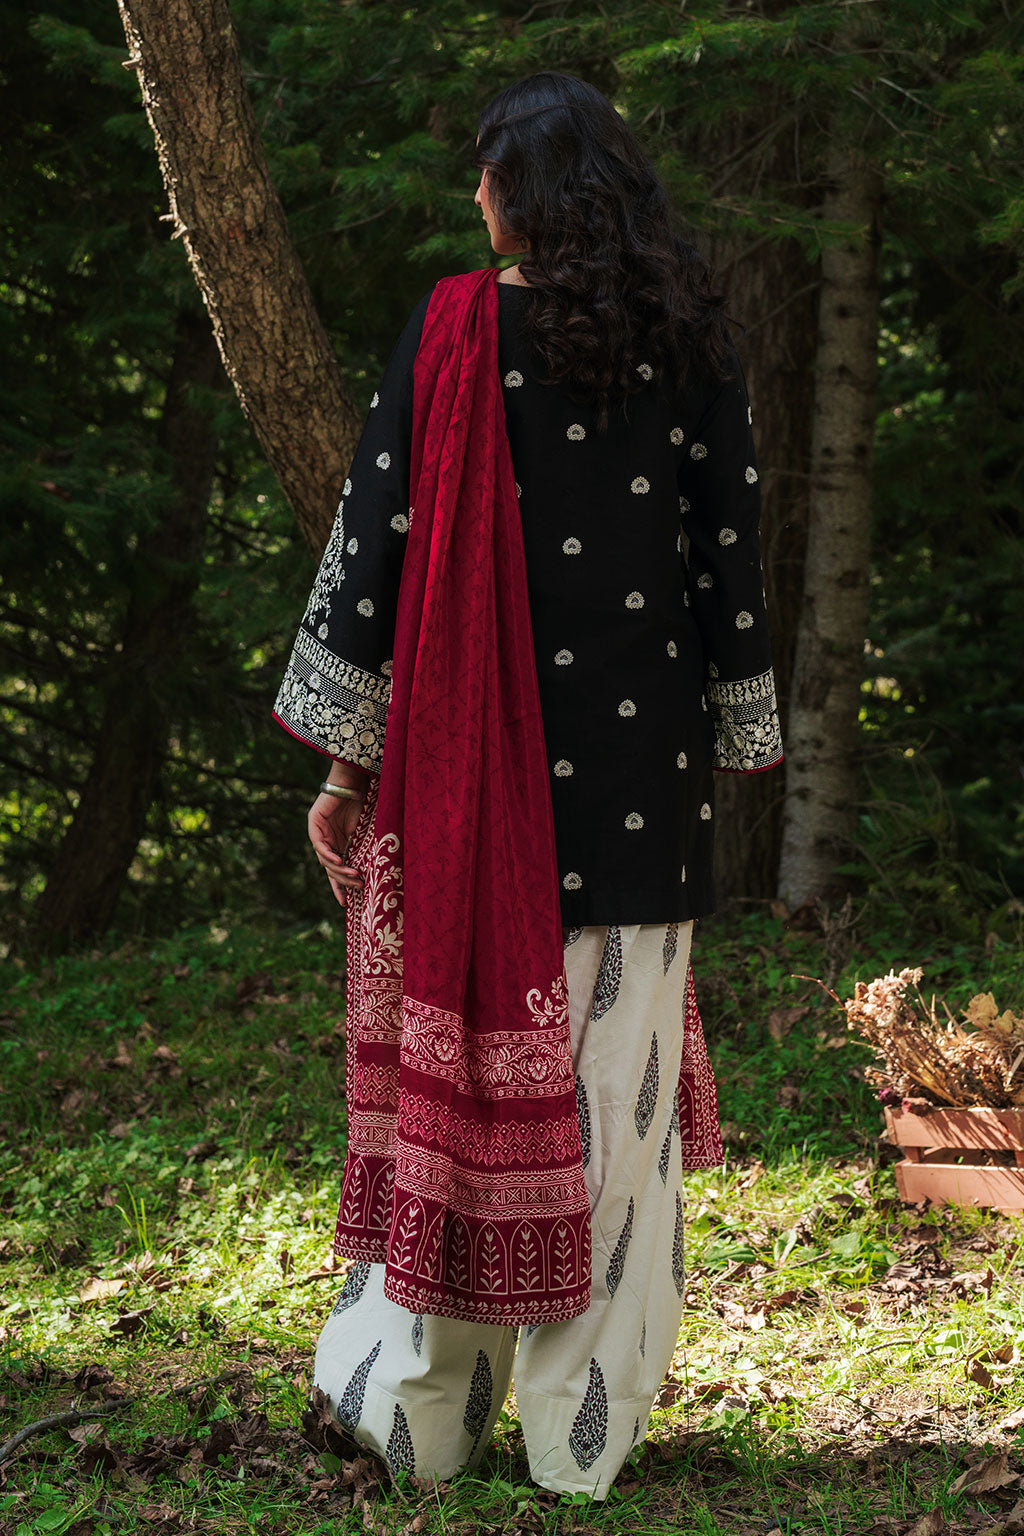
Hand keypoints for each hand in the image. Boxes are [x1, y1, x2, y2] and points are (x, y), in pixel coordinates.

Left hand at [308, 791, 365, 907]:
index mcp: (337, 843)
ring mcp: (318, 832)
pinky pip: (319, 844)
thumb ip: (362, 851)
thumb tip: (373, 874)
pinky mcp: (314, 823)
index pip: (335, 870)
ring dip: (339, 870)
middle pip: (329, 868)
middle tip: (356, 889)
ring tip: (354, 876)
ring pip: (324, 859)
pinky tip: (340, 861)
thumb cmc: (364, 804)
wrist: (356, 781)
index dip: (340, 886)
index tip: (347, 903)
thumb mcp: (364, 834)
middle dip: (342, 881)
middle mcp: (325, 840)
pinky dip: (328, 854)